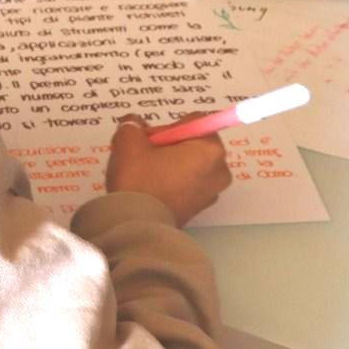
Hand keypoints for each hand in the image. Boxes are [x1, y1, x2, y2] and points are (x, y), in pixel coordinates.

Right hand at [106, 114, 231, 225]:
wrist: (137, 226)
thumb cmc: (139, 179)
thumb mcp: (129, 142)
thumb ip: (132, 125)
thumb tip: (134, 124)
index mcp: (210, 149)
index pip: (193, 121)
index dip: (167, 126)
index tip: (149, 140)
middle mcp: (220, 170)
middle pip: (193, 143)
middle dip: (169, 145)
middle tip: (144, 155)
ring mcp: (212, 192)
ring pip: (189, 164)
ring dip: (169, 163)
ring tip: (144, 173)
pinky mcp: (199, 208)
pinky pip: (187, 184)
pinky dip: (172, 181)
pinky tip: (150, 188)